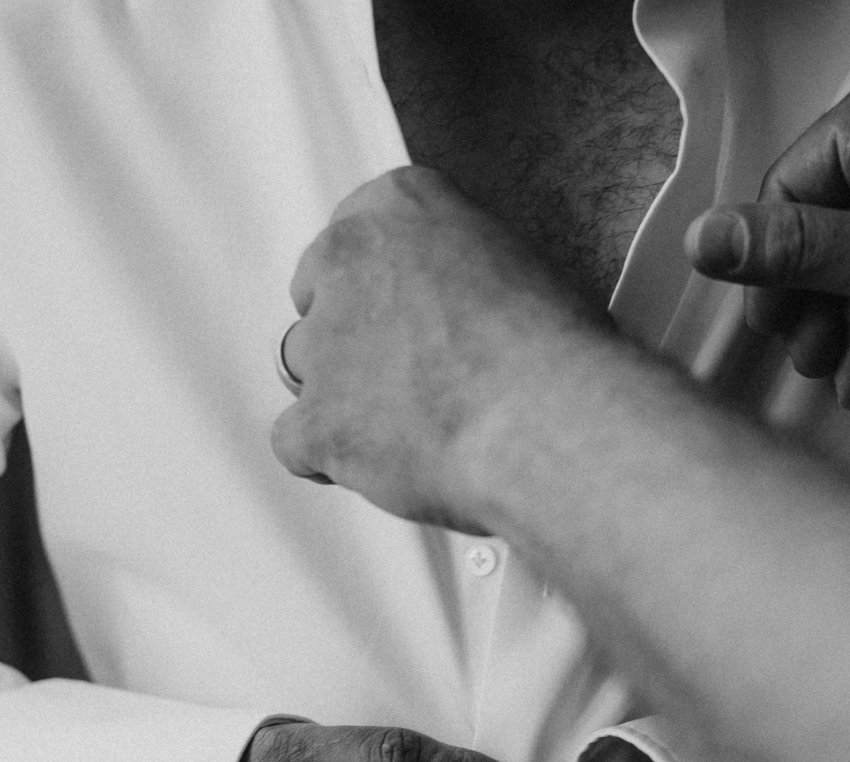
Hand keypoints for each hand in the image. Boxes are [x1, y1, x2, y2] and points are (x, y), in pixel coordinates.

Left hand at [271, 166, 622, 531]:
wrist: (548, 422)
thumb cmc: (557, 352)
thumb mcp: (517, 269)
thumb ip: (458, 276)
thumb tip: (449, 315)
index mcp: (399, 205)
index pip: (353, 235)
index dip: (375, 283)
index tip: (403, 312)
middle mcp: (346, 258)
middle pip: (316, 297)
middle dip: (349, 335)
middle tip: (405, 375)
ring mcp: (324, 342)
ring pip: (301, 367)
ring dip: (339, 395)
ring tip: (406, 426)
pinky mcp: (315, 420)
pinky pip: (293, 442)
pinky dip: (327, 459)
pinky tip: (377, 467)